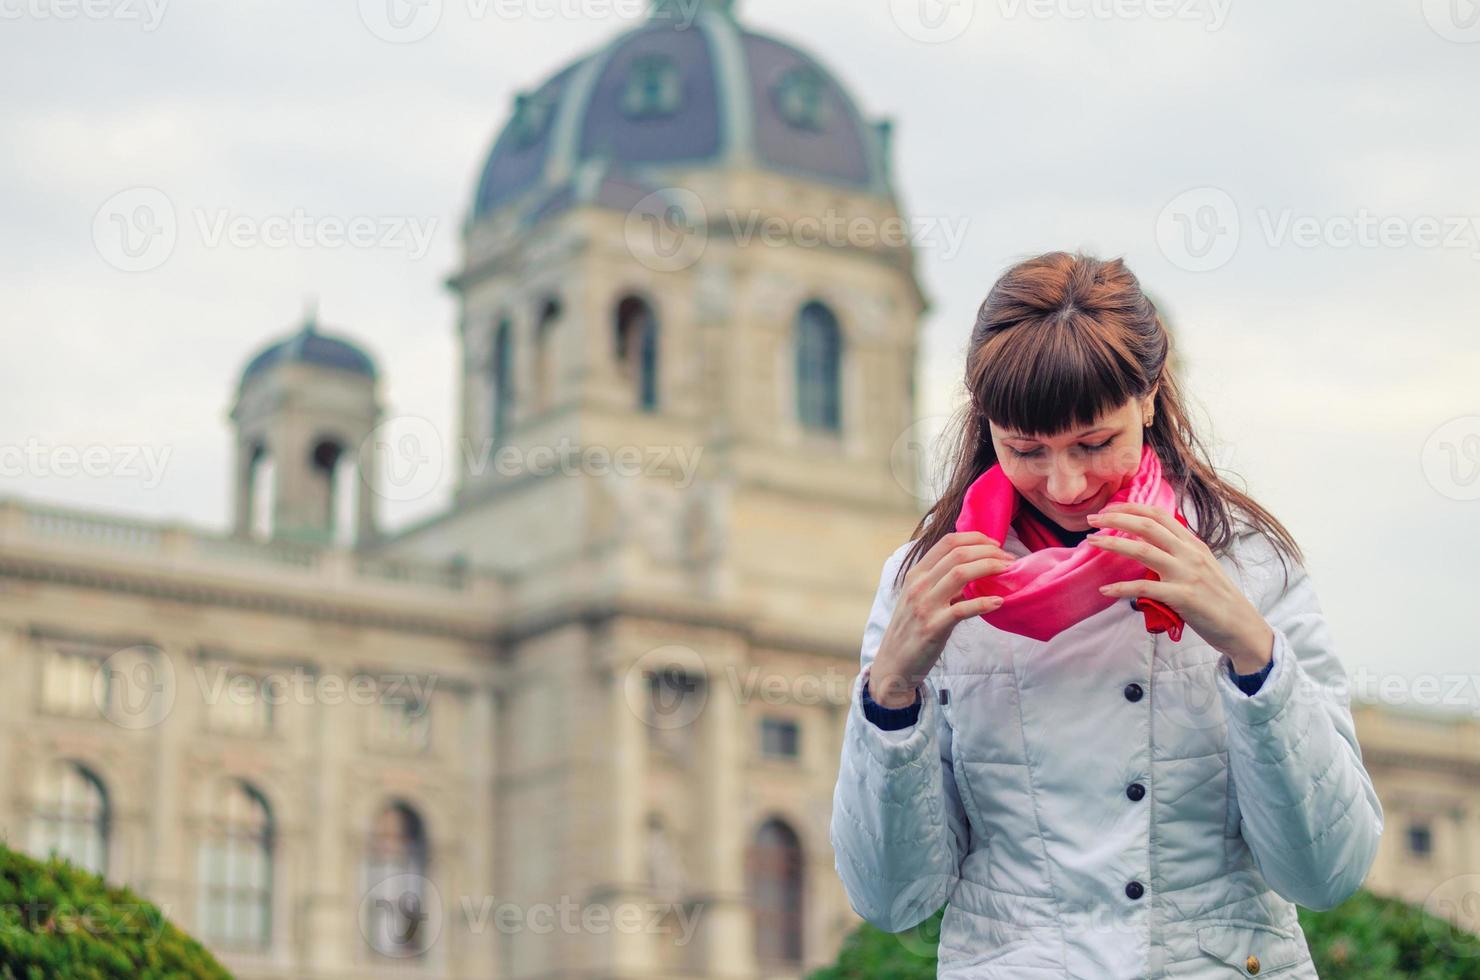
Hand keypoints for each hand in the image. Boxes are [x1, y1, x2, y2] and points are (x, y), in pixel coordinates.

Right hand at [868, 532, 1014, 707]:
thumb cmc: (911, 628)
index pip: (948, 542)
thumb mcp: (919, 597)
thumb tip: (973, 567)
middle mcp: (919, 585)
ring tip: (1008, 572)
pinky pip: (963, 609)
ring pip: (961, 574)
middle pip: (958, 554)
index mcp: (916, 574)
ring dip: (990, 568)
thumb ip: (940, 581)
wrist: (893, 662)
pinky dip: (984, 603)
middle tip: (1009, 560)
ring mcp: (925, 605)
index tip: (996, 545)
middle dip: (989, 552)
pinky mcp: (933, 627)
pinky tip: (999, 601)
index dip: (976, 538)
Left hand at [1084, 502, 1273, 672]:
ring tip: (1091, 542)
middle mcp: (1190, 554)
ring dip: (1113, 544)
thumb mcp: (1202, 566)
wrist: (1242, 627)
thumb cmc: (1218, 599)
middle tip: (1092, 519)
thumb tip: (1150, 543)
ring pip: (1143, 550)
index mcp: (1193, 544)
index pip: (1159, 516)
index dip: (1131, 508)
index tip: (1109, 508)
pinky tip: (1105, 590)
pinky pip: (1145, 588)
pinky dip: (1121, 588)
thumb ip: (1179, 553)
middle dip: (1116, 518)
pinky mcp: (1183, 597)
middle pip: (1147, 526)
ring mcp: (1186, 574)